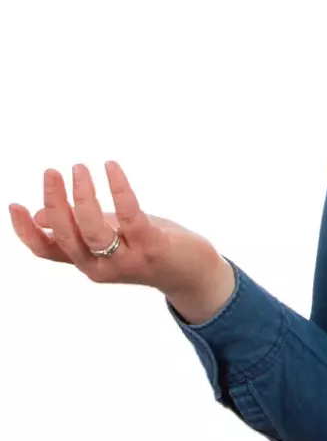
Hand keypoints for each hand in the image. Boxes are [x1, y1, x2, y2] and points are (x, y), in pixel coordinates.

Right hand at [8, 160, 226, 301]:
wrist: (193, 272)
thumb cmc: (149, 249)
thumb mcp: (110, 238)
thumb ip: (80, 229)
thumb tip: (41, 216)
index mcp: (87, 263)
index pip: (46, 250)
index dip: (26, 230)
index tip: (14, 205)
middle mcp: (100, 266)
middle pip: (66, 236)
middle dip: (54, 203)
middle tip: (51, 173)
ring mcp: (125, 259)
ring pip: (93, 229)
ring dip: (82, 196)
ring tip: (79, 168)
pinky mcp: (150, 246)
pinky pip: (129, 214)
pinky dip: (118, 188)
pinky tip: (111, 168)